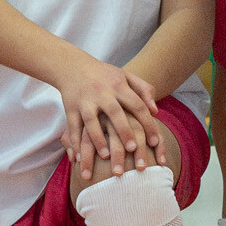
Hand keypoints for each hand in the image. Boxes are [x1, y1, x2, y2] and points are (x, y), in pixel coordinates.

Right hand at [57, 57, 167, 171]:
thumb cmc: (105, 76)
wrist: (72, 66)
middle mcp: (102, 92)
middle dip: (124, 131)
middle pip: (115, 113)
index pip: (137, 105)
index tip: (155, 143)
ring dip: (98, 139)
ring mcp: (85, 101)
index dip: (147, 123)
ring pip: (91, 121)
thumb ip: (144, 90)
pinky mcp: (70, 108)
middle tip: (133, 150)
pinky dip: (74, 143)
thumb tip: (155, 111)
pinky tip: (78, 158)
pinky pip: (73, 127)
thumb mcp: (126, 76)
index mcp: (119, 85)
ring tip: (106, 157)